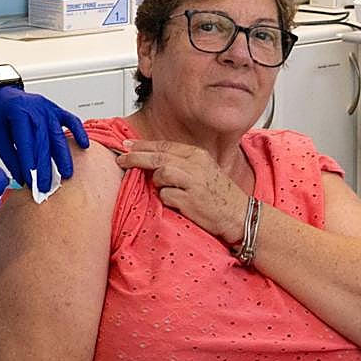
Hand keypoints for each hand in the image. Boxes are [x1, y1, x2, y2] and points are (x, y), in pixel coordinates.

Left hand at [0, 86, 89, 192]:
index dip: (29, 163)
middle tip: (46, 186)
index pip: (26, 142)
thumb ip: (9, 156)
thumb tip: (21, 177)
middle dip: (46, 166)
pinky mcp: (56, 110)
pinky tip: (84, 145)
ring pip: (58, 134)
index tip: (30, 181)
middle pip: (43, 141)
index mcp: (17, 112)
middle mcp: (35, 109)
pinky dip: (79, 132)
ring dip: (63, 156)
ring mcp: (47, 108)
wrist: (1, 95)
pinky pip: (71, 120)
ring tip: (66, 174)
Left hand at [117, 140, 245, 243]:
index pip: (164, 146)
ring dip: (158, 183)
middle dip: (135, 157)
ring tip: (170, 191)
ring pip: (160, 174)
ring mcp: (192, 182)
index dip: (142, 145)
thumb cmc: (220, 196)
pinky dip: (167, 199)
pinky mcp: (190, 200)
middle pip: (157, 157)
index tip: (126, 145)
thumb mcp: (203, 171)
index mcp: (197, 155)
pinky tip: (179, 204)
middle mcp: (195, 165)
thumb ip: (181, 164)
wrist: (240, 215)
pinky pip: (166, 196)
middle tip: (120, 159)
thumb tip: (153, 162)